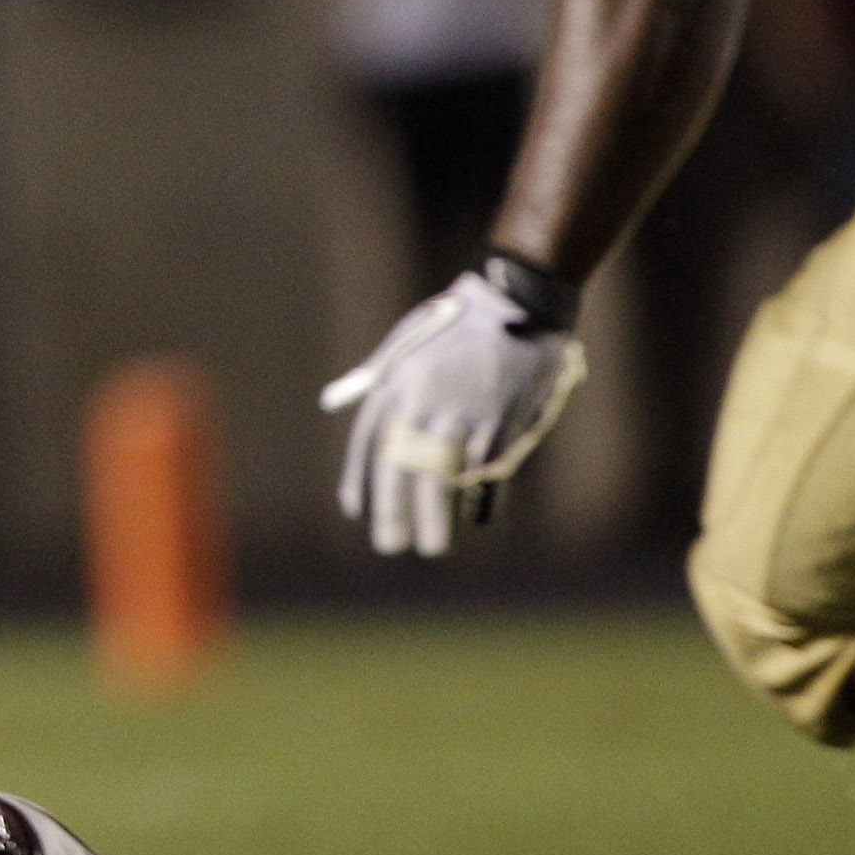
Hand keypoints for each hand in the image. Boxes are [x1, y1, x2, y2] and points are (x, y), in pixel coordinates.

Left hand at [321, 271, 585, 556]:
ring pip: (441, 480)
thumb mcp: (409, 342)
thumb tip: (335, 401)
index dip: (361, 478)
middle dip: (393, 510)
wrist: (519, 307)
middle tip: (388, 545)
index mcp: (398, 379)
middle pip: (401, 467)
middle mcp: (425, 401)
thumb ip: (377, 376)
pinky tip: (474, 519)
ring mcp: (464, 415)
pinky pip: (484, 473)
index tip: (355, 511)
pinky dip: (479, 499)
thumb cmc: (458, 325)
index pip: (369, 440)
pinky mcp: (501, 426)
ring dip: (434, 518)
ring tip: (430, 546)